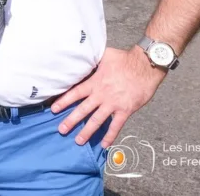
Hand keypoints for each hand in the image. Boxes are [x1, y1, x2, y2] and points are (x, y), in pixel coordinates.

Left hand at [51, 46, 166, 147]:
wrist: (146, 66)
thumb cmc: (125, 59)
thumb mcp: (104, 55)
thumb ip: (92, 60)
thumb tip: (81, 54)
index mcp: (95, 82)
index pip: (75, 93)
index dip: (64, 101)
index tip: (53, 109)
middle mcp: (101, 95)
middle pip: (83, 110)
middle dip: (71, 121)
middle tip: (61, 130)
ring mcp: (113, 104)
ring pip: (97, 120)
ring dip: (87, 131)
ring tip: (78, 141)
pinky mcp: (126, 110)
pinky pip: (116, 125)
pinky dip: (110, 136)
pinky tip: (104, 145)